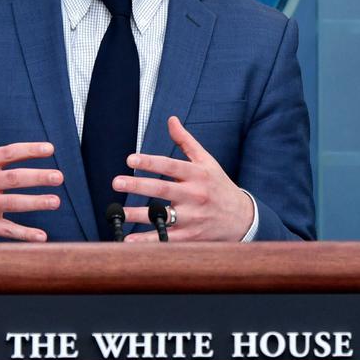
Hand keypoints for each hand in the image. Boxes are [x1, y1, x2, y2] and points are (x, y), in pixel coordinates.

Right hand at [0, 112, 60, 241]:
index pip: (7, 153)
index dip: (29, 150)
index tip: (50, 149)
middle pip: (13, 178)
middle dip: (37, 177)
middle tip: (59, 176)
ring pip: (12, 204)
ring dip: (35, 203)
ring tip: (56, 201)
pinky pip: (6, 231)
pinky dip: (24, 235)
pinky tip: (42, 236)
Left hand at [116, 116, 253, 241]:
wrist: (242, 218)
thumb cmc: (219, 186)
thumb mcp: (207, 161)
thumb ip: (186, 141)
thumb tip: (171, 120)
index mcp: (197, 174)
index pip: (171, 165)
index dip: (150, 162)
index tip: (130, 159)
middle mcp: (195, 195)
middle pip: (163, 190)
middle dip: (138, 186)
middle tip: (117, 182)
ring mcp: (192, 217)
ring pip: (162, 216)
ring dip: (138, 215)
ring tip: (118, 213)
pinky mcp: (190, 236)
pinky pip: (166, 238)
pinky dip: (148, 240)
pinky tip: (129, 239)